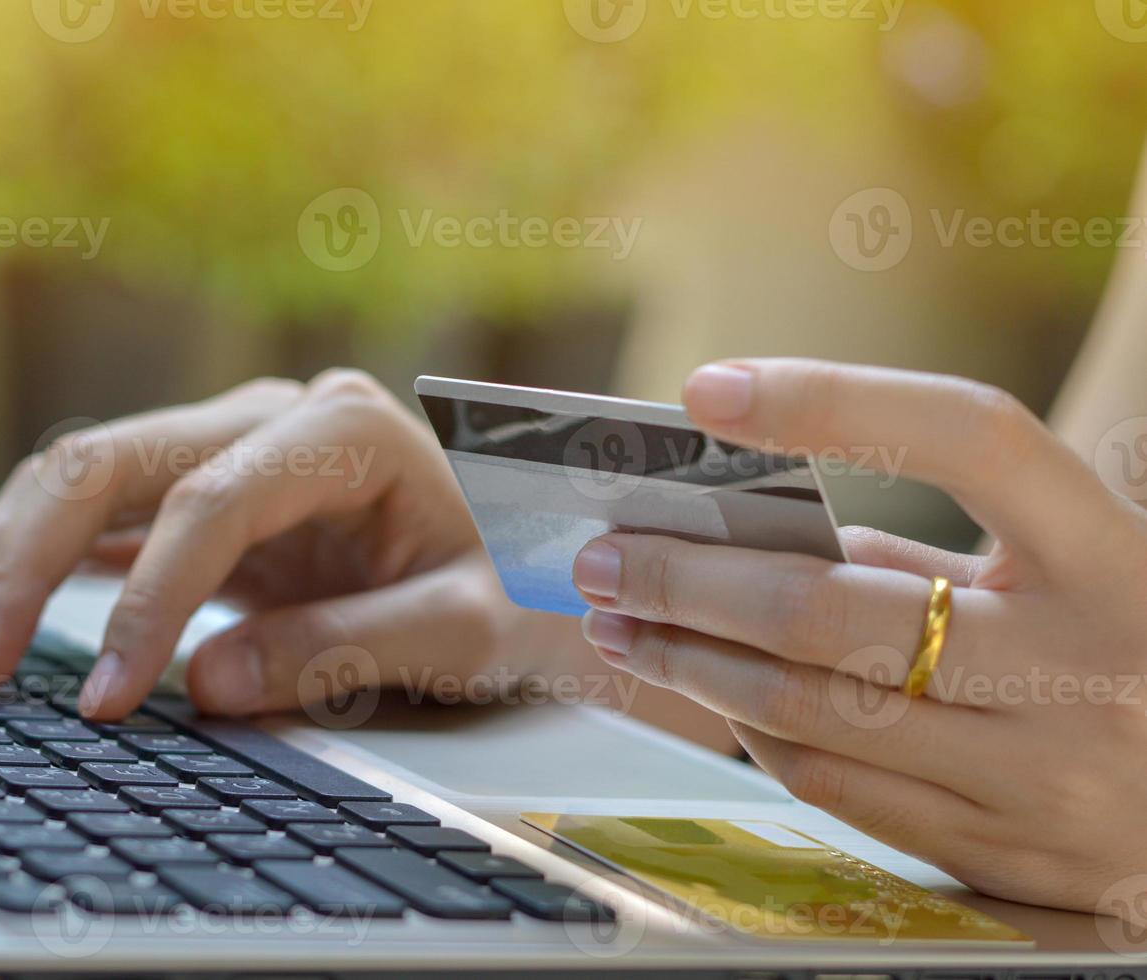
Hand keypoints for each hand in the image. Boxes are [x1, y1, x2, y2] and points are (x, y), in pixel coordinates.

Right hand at [0, 370, 563, 720]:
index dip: (148, 601)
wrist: (528, 557)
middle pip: (112, 462)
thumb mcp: (462, 630)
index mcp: (344, 428)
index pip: (211, 502)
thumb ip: (347, 648)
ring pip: (81, 476)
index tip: (105, 697)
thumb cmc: (513, 585)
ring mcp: (230, 444)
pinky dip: (30, 563)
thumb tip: (201, 683)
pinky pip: (97, 515)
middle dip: (24, 563)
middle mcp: (274, 415)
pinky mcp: (203, 488)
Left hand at [574, 358, 1146, 913]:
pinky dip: (755, 730)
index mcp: (1118, 557)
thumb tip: (756, 535)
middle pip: (834, 608)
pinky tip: (710, 692)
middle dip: (691, 577)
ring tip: (624, 622)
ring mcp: (1046, 776)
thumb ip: (933, 552)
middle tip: (609, 554)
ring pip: (813, 710)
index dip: (833, 401)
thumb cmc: (1132, 659)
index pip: (969, 439)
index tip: (709, 391)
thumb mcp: (1075, 574)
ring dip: (693, 660)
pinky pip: (839, 787)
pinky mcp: (1006, 854)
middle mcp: (1087, 668)